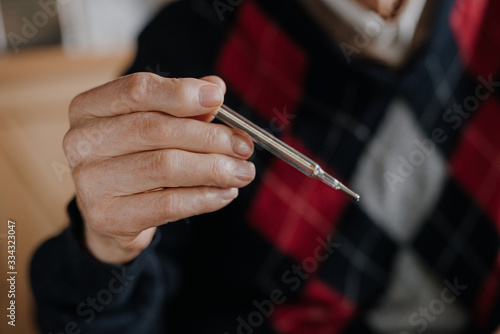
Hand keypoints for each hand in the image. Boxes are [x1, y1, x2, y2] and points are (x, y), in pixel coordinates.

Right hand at [63, 73, 254, 264]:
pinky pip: (168, 203)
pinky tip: (225, 193)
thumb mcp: (156, 125)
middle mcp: (81, 142)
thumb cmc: (137, 158)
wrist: (114, 212)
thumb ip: (183, 104)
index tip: (219, 99)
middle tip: (244, 146)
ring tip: (243, 172)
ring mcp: (90, 182)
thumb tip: (214, 88)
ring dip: (214, 169)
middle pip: (156, 129)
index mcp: (89, 108)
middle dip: (209, 137)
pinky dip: (205, 197)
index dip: (182, 92)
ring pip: (166, 166)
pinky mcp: (108, 216)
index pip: (137, 90)